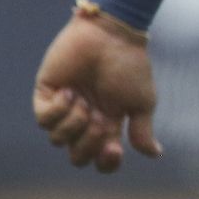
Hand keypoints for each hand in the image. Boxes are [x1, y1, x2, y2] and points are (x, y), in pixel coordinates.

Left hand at [32, 11, 161, 171]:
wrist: (111, 36)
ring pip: (57, 140)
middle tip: (99, 120)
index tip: (115, 149)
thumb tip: (154, 154)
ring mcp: (64, 108)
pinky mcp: (46, 94)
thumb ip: (143, 130)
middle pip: (77, 156)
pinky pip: (43, 120)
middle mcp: (85, 120)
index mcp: (109, 123)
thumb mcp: (142, 101)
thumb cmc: (130, 66)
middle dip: (88, 144)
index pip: (101, 159)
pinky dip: (58, 110)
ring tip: (84, 100)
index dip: (106, 163)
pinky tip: (69, 91)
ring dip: (74, 123)